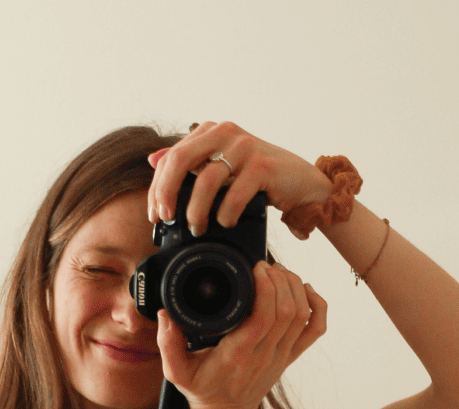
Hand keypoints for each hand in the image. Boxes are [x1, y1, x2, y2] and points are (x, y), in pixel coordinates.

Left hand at [146, 121, 333, 233]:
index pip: (172, 156)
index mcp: (212, 131)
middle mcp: (226, 133)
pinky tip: (226, 223)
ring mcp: (245, 148)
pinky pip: (235, 194)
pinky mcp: (263, 166)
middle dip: (166, 193)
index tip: (156, 212)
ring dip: (197, 210)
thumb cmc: (263, 177)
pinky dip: (226, 213)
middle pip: (181, 161)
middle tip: (166, 218)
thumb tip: (153, 159)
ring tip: (197, 228)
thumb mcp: (223, 164)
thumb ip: (193, 160)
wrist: (305, 184)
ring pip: (207, 181)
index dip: (158, 186)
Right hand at [156, 260, 326, 408]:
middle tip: (267, 265)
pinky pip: (316, 330)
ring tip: (281, 272)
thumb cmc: (203, 390)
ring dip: (296, 287)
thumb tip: (165, 314)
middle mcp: (265, 353)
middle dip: (282, 280)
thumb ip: (166, 343)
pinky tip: (306, 290)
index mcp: (238, 353)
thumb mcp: (175, 371)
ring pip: (303, 316)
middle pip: (288, 310)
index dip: (266, 287)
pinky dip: (318, 307)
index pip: (264, 316)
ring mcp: (282, 355)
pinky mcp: (291, 356)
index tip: (256, 268)